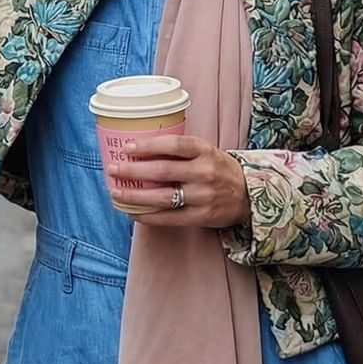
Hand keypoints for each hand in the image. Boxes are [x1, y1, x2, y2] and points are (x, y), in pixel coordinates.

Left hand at [107, 136, 251, 229]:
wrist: (249, 194)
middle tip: (113, 169)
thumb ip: (179, 149)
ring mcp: (203, 196)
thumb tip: (140, 149)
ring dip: (135, 196)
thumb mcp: (206, 151)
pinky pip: (169, 218)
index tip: (127, 148)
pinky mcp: (201, 217)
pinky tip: (133, 213)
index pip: (173, 144)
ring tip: (116, 193)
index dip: (148, 146)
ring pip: (163, 196)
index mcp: (204, 151)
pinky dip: (149, 216)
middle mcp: (204, 172)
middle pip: (163, 170)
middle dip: (133, 171)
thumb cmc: (218, 169)